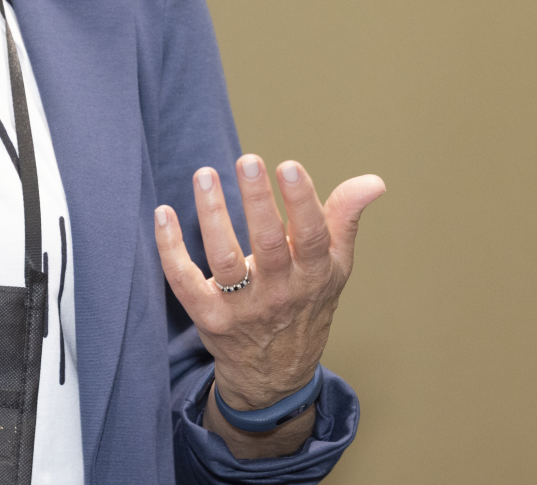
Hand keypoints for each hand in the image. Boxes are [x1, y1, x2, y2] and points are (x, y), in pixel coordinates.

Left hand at [154, 156, 383, 452]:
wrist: (276, 376)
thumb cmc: (306, 306)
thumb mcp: (335, 268)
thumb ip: (345, 219)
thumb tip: (373, 181)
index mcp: (313, 275)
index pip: (312, 237)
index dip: (302, 202)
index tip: (290, 166)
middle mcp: (280, 293)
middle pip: (268, 244)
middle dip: (258, 201)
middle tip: (248, 161)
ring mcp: (242, 308)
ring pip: (225, 259)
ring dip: (212, 215)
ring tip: (205, 175)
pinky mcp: (209, 317)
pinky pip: (184, 281)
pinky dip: (170, 248)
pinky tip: (163, 213)